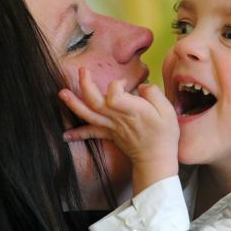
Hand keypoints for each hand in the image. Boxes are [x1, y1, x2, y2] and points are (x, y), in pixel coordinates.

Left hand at [59, 68, 178, 193]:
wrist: (156, 159)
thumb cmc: (164, 134)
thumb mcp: (168, 110)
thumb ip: (153, 93)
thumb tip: (141, 86)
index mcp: (133, 110)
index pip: (114, 95)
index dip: (116, 85)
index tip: (125, 82)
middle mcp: (118, 118)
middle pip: (96, 101)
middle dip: (85, 85)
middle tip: (82, 71)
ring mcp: (111, 127)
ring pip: (89, 115)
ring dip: (74, 104)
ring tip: (62, 94)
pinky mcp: (109, 134)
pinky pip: (91, 133)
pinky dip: (77, 133)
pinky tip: (65, 134)